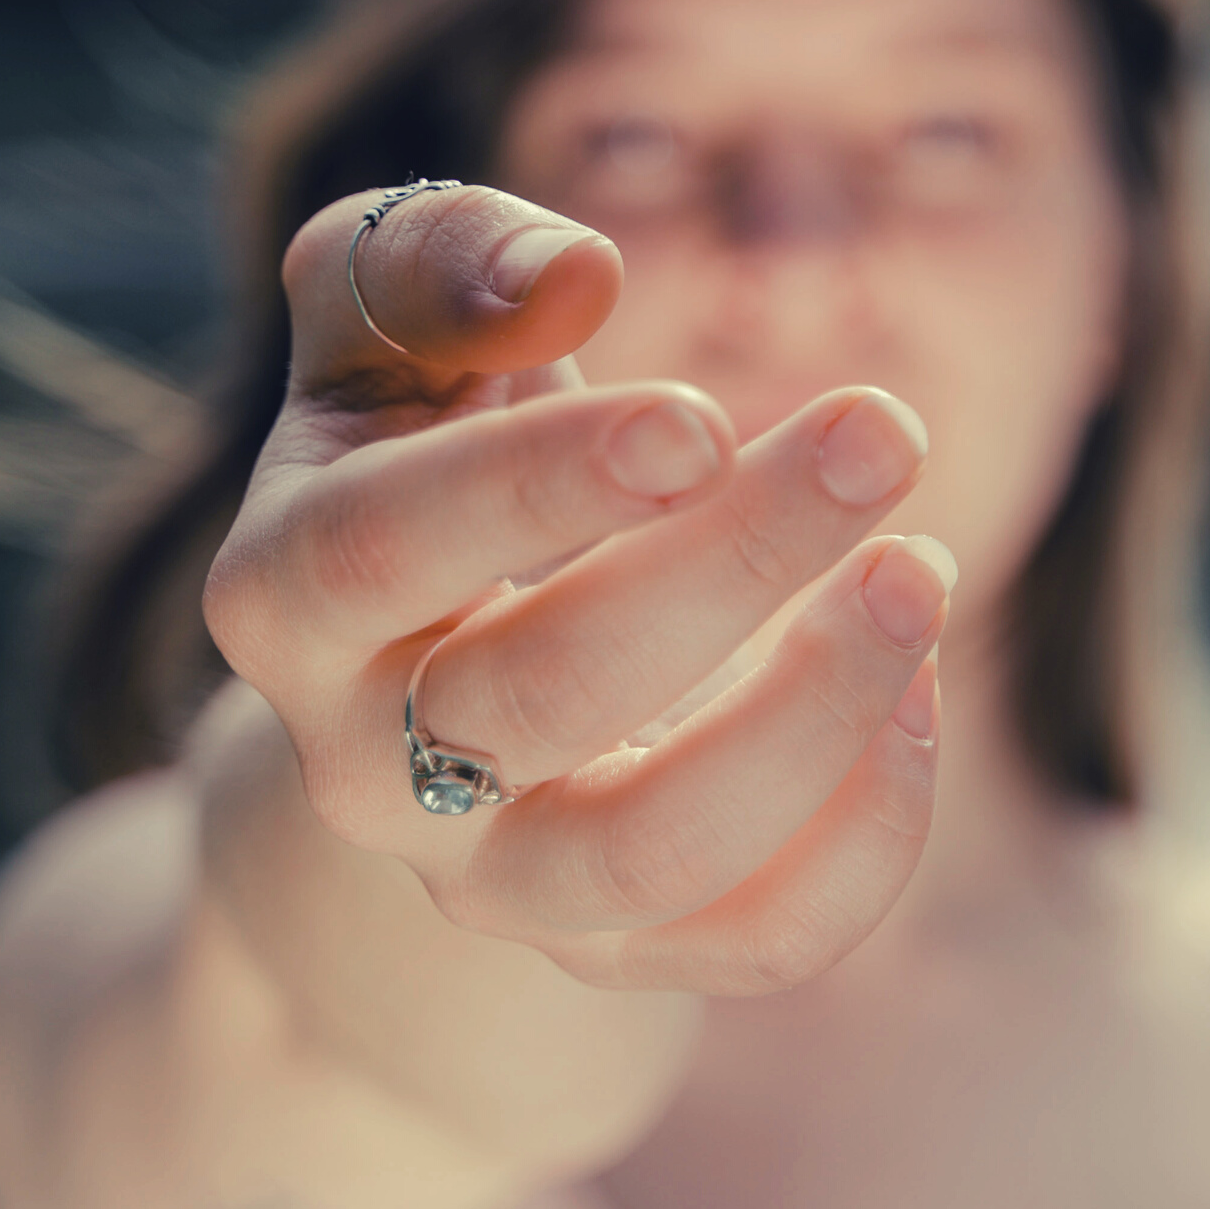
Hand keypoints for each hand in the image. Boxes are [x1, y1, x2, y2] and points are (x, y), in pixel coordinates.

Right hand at [202, 182, 951, 995]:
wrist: (426, 679)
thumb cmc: (428, 453)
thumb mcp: (391, 334)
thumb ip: (440, 254)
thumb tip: (572, 275)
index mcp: (284, 594)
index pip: (383, 549)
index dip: (540, 484)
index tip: (700, 414)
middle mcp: (362, 766)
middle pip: (534, 696)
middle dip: (730, 564)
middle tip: (881, 432)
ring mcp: (488, 881)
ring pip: (643, 856)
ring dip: (810, 716)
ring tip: (925, 569)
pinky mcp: (618, 955)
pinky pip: (755, 943)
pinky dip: (865, 834)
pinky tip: (918, 690)